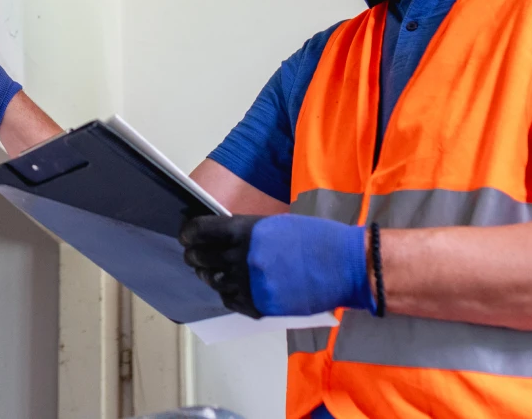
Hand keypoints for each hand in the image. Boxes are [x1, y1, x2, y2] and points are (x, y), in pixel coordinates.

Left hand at [180, 213, 373, 318]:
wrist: (346, 265)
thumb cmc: (317, 239)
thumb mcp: (277, 225)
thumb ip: (248, 231)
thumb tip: (224, 237)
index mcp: (248, 230)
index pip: (203, 231)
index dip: (189, 233)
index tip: (186, 235)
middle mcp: (244, 257)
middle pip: (202, 258)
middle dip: (194, 256)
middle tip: (193, 254)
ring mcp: (252, 284)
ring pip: (214, 282)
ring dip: (208, 275)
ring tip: (209, 271)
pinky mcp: (262, 306)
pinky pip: (231, 301)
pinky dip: (226, 294)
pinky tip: (230, 287)